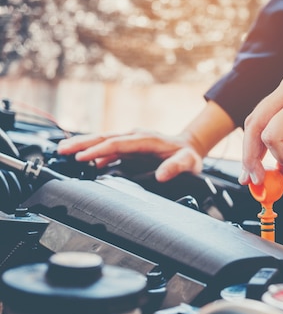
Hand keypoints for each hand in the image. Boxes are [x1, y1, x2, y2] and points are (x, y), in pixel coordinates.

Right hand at [56, 129, 203, 181]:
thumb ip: (176, 168)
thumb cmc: (189, 156)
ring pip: (104, 141)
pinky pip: (110, 149)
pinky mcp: (130, 147)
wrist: (190, 147)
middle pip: (105, 138)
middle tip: (62, 150)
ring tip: (64, 152)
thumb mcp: (188, 163)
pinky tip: (85, 162)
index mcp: (146, 139)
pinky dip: (96, 154)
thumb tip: (162, 176)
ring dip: (84, 146)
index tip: (83, 157)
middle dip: (83, 143)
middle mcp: (136, 137)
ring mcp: (132, 141)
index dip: (100, 150)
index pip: (118, 144)